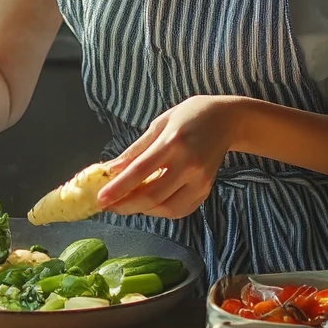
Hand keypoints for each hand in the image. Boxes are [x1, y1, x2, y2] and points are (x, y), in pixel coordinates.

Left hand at [97, 95, 242, 219]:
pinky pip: (180, 209)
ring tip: (126, 203)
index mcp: (173, 142)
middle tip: (108, 205)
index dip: (118, 188)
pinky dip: (161, 211)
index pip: (140, 171)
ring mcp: (200, 179)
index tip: (101, 199)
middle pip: (153, 196)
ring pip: (167, 208)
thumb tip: (111, 169)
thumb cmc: (190, 116)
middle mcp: (188, 164)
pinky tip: (149, 204)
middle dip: (126, 206)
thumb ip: (136, 150)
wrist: (227, 120)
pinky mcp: (206, 189)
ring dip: (142, 210)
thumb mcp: (159, 124)